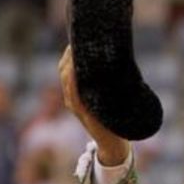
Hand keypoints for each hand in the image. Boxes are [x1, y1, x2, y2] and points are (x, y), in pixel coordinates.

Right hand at [58, 46, 129, 165]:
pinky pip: (74, 94)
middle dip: (70, 54)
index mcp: (76, 93)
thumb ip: (106, 83)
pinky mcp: (82, 113)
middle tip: (79, 39)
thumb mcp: (107, 97)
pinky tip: (76, 70)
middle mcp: (72, 98)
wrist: (115, 144)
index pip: (66, 68)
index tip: (77, 38)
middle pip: (64, 70)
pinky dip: (73, 81)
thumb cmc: (114, 120)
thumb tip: (119, 62)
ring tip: (76, 48)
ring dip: (70, 63)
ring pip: (66, 79)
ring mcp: (75, 106)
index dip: (70, 53)